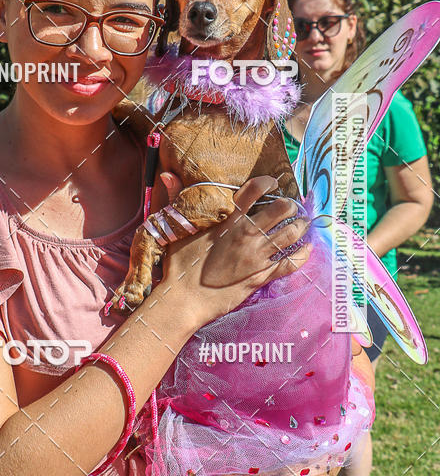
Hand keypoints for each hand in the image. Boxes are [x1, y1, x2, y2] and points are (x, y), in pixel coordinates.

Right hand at [157, 171, 311, 327]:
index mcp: (228, 221)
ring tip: (300, 222)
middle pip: (280, 209)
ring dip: (300, 225)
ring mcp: (257, 257)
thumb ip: (174, 199)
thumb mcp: (176, 230)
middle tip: (288, 206)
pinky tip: (307, 247)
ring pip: (291, 233)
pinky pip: (291, 263)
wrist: (185, 300)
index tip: (271, 182)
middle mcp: (247, 235)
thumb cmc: (179, 266)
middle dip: (289, 204)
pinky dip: (303, 254)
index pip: (253, 191)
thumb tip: (167, 175)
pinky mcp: (261, 277)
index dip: (266, 182)